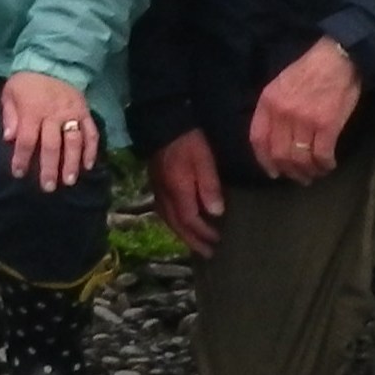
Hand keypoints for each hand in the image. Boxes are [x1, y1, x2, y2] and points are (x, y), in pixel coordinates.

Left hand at [0, 71, 98, 188]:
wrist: (52, 61)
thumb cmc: (27, 81)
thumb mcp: (10, 93)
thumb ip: (9, 116)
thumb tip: (8, 138)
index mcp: (32, 111)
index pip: (26, 139)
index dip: (21, 158)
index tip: (18, 174)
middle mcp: (53, 114)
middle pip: (52, 145)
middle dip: (49, 168)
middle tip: (48, 187)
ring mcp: (72, 114)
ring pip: (74, 142)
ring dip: (72, 163)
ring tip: (69, 181)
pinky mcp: (85, 112)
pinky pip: (91, 133)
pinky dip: (91, 150)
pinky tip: (88, 165)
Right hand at [150, 130, 224, 258]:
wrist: (164, 122)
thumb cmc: (189, 140)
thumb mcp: (204, 160)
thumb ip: (209, 186)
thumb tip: (216, 213)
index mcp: (177, 190)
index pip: (190, 219)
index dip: (204, 233)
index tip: (218, 241)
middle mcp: (164, 194)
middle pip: (176, 224)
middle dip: (192, 240)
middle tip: (207, 253)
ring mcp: (157, 188)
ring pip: (168, 218)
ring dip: (182, 233)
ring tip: (195, 242)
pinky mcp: (156, 182)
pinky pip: (163, 209)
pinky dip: (173, 221)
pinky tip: (180, 221)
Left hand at [248, 38, 362, 182]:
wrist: (337, 59)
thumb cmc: (309, 70)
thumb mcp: (279, 85)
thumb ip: (273, 110)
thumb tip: (274, 137)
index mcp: (267, 102)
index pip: (258, 139)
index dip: (264, 160)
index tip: (272, 171)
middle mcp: (282, 114)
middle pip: (279, 154)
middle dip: (289, 171)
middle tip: (298, 177)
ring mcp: (304, 120)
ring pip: (300, 158)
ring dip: (308, 171)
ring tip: (314, 174)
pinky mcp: (327, 124)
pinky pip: (321, 154)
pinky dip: (324, 164)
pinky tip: (328, 165)